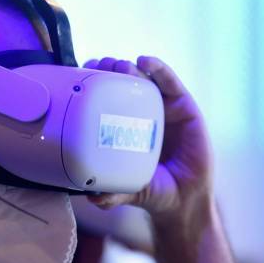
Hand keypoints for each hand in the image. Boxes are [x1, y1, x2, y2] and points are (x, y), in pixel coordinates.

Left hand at [83, 56, 211, 221]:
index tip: (78, 74)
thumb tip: (92, 196)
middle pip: (123, 84)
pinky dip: (158, 69)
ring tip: (117, 65)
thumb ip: (111, 193)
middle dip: (108, 70)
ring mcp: (164, 109)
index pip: (106, 98)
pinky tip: (145, 62)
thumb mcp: (127, 189)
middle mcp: (142, 114)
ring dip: (129, 67)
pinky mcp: (185, 108)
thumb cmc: (153, 190)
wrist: (185, 200)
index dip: (93, 84)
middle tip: (96, 65)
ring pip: (145, 79)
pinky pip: (171, 83)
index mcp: (124, 127)